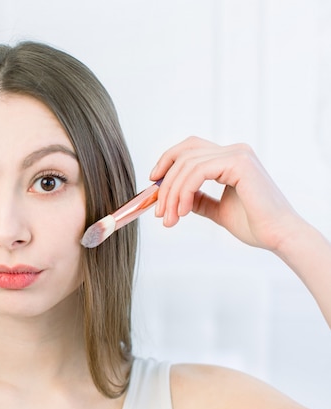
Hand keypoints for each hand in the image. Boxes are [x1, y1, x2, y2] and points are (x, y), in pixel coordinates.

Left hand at [149, 136, 302, 251]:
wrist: (278, 237)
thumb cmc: (255, 225)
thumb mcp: (218, 209)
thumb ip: (200, 199)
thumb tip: (177, 196)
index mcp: (231, 158)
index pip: (189, 148)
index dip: (167, 161)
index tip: (153, 183)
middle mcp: (235, 150)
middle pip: (184, 153)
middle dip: (166, 183)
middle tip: (159, 211)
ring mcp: (237, 154)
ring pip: (187, 165)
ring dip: (172, 194)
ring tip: (170, 218)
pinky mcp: (239, 163)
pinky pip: (197, 172)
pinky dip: (184, 192)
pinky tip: (184, 211)